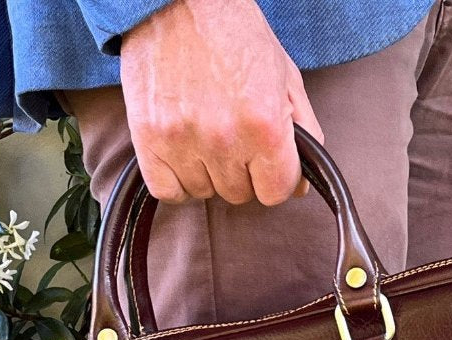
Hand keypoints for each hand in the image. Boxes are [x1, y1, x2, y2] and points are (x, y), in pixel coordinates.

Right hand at [120, 0, 323, 204]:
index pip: (276, 192)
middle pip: (239, 194)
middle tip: (232, 133)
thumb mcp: (285, 76)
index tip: (266, 160)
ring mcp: (183, 140)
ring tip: (204, 131)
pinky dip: (176, 181)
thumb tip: (300, 185)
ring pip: (204, 193)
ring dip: (208, 173)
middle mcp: (224, 138)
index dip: (274, 177)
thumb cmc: (235, 33)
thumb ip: (303, 133)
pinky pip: (168, 192)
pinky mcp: (148, 139)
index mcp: (265, 124)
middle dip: (241, 171)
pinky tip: (183, 152)